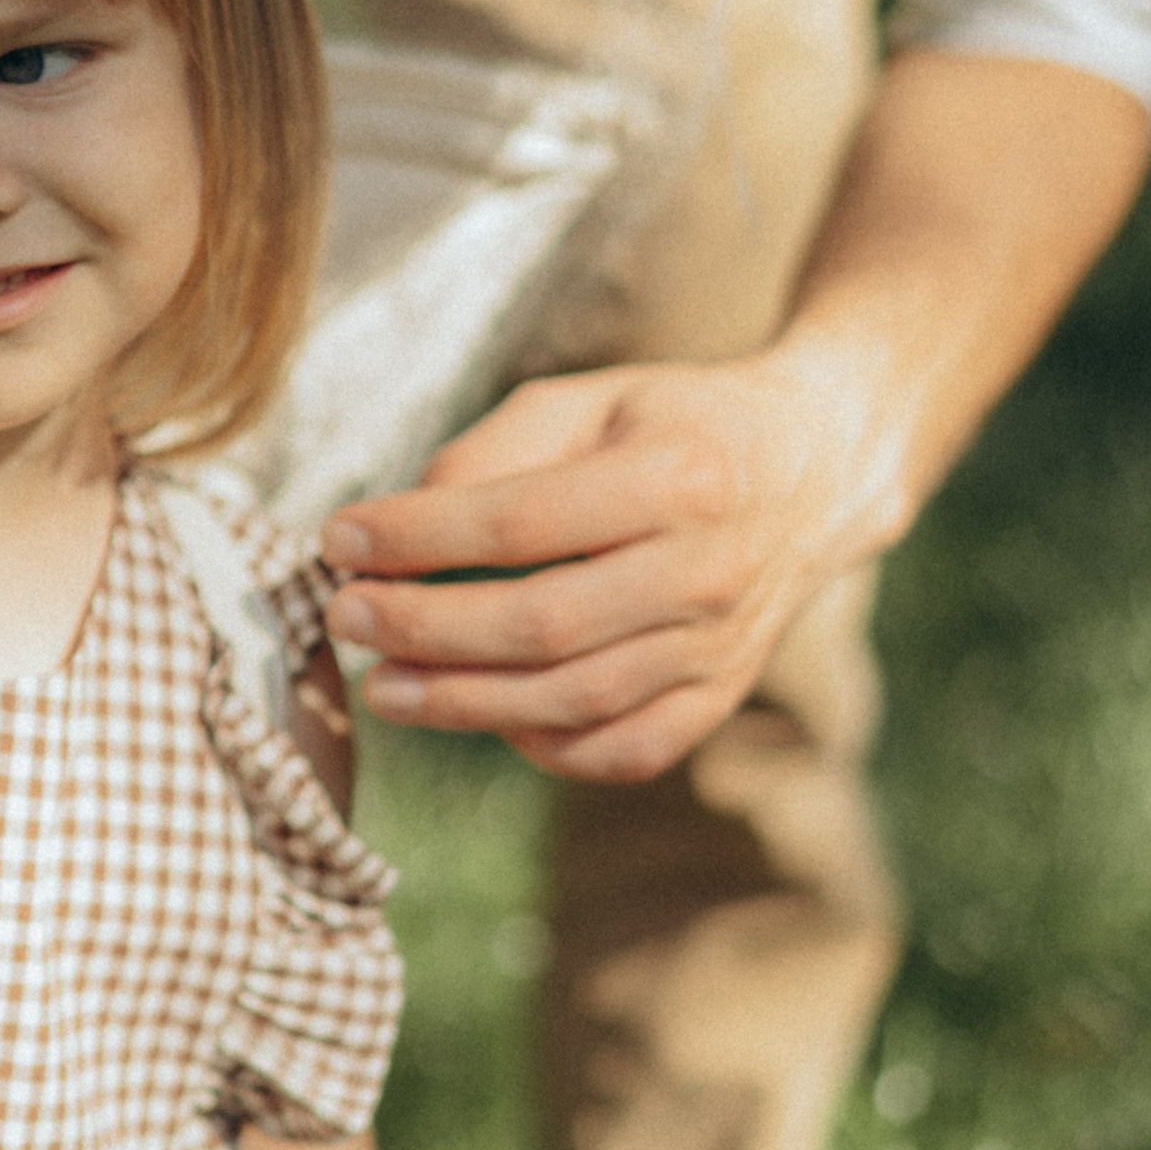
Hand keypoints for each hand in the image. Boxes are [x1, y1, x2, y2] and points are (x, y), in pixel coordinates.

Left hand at [322, 342, 905, 783]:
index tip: (338, 538)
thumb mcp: (586, 400)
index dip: (416, 538)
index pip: (519, 523)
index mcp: (677, 476)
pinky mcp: (723, 695)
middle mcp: (709, 570)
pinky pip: (625, 749)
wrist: (811, 468)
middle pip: (542, 625)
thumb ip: (488, 454)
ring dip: (462, 701)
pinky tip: (488, 716)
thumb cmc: (672, 426)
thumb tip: (395, 530)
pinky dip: (546, 747)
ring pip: (574, 700)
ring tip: (385, 686)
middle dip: (425, 629)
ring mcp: (723, 645)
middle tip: (346, 619)